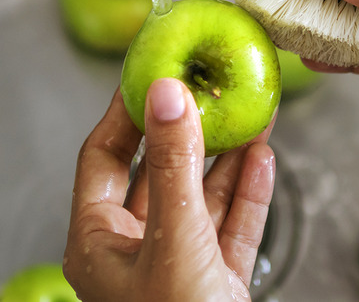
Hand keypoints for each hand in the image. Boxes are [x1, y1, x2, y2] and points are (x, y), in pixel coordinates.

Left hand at [63, 78, 275, 300]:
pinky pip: (231, 228)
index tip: (149, 76)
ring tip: (248, 118)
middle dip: (189, 134)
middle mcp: (135, 252)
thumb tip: (166, 95)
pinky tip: (260, 161)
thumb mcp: (173, 239)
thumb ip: (172, 167)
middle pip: (158, 174)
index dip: (126, 114)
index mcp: (98, 245)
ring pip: (200, 200)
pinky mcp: (215, 281)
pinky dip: (247, 195)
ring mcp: (177, 266)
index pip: (104, 159)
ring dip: (227, 161)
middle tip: (204, 92)